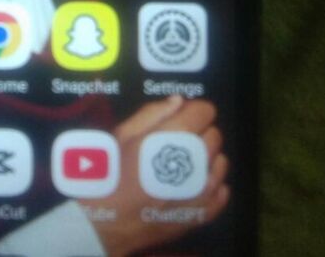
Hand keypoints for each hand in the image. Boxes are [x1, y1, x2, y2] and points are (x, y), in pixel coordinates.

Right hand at [80, 96, 228, 256]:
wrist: (103, 223)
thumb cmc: (108, 173)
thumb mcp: (122, 134)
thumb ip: (152, 114)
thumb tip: (178, 101)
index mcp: (173, 137)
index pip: (205, 111)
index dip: (192, 110)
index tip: (180, 116)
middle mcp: (194, 161)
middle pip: (214, 135)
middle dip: (199, 132)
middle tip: (176, 141)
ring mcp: (200, 191)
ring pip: (220, 163)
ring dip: (206, 159)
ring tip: (182, 164)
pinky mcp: (201, 215)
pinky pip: (221, 193)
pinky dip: (213, 185)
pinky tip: (194, 184)